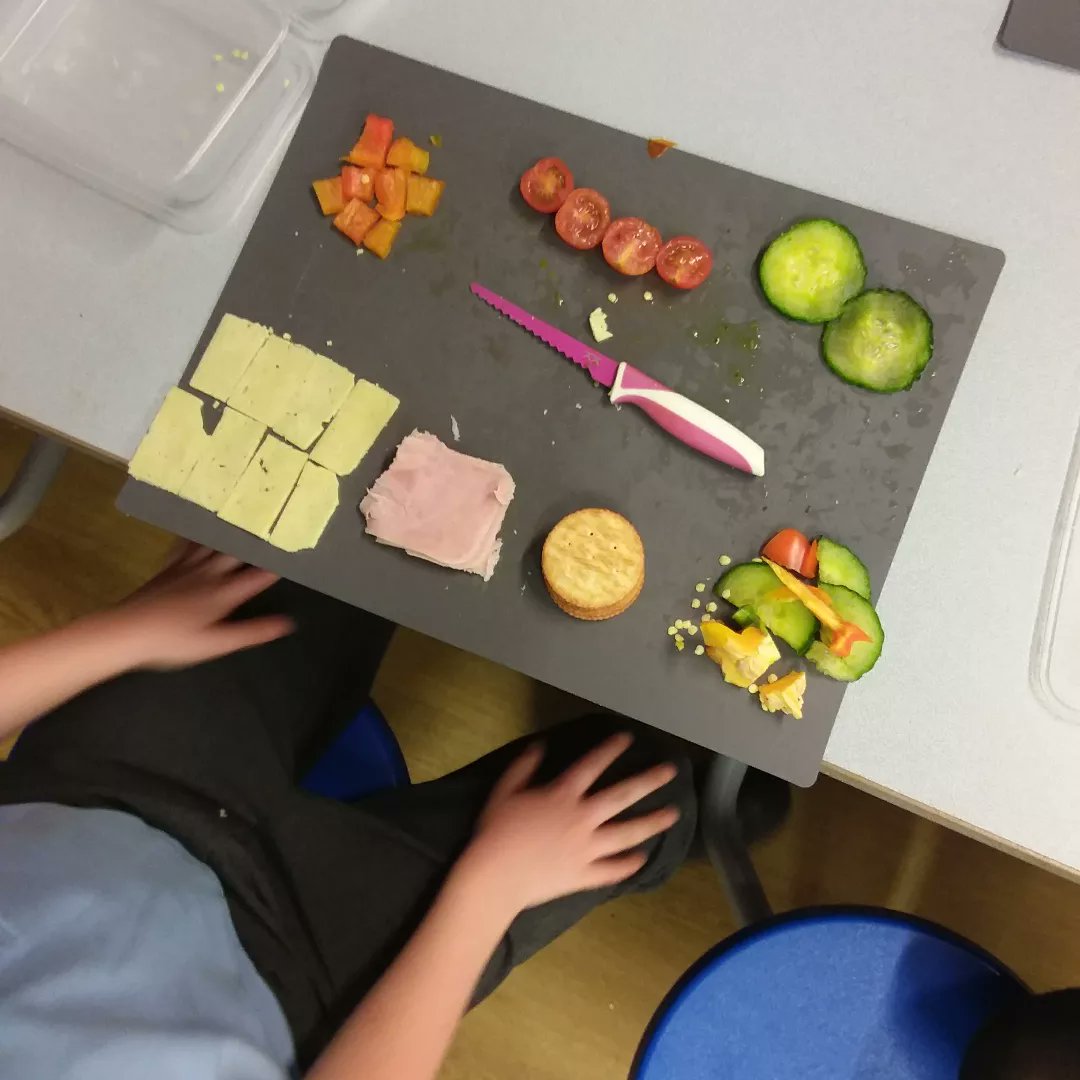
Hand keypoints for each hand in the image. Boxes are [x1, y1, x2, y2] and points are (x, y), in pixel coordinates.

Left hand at [99, 543, 293, 670]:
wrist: (126, 631)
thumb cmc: (174, 641)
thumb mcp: (218, 643)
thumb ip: (253, 632)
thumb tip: (287, 623)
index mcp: (223, 593)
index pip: (257, 576)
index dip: (276, 565)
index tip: (294, 553)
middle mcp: (208, 575)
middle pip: (235, 552)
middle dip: (255, 541)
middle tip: (271, 527)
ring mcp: (186, 568)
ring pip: (212, 544)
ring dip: (228, 531)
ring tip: (242, 517)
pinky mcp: (168, 568)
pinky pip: (186, 544)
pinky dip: (195, 534)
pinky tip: (197, 527)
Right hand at [460, 733, 680, 916]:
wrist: (495, 875)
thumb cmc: (496, 830)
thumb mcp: (505, 790)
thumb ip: (523, 767)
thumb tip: (539, 746)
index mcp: (562, 795)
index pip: (592, 765)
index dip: (610, 749)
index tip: (628, 737)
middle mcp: (582, 818)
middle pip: (622, 796)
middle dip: (649, 780)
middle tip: (671, 771)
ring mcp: (587, 848)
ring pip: (627, 833)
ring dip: (652, 822)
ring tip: (673, 814)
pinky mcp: (584, 874)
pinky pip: (612, 870)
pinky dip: (629, 865)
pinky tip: (643, 858)